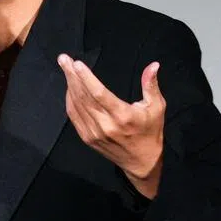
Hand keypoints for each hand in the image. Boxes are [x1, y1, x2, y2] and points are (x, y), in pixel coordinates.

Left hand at [57, 54, 164, 197]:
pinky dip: (69, 100)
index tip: (76, 63)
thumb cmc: (151, 131)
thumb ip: (151, 85)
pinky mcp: (87, 138)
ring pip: (76, 105)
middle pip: (84, 97)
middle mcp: (105, 125)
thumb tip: (153, 65)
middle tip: (63, 58)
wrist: (142, 161)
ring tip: (65, 68)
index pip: (99, 93)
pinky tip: (69, 87)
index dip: (86, 78)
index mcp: (122, 116)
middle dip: (72, 76)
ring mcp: (94, 133)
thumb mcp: (157, 107)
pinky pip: (74, 116)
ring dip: (69, 85)